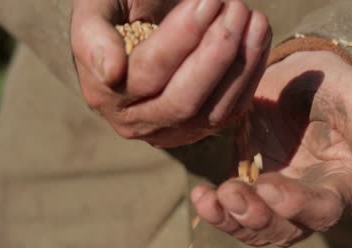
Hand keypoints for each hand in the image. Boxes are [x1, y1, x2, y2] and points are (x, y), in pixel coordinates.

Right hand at [71, 0, 270, 147]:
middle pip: (182, 101)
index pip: (147, 73)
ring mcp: (174, 131)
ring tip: (254, 18)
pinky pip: (233, 111)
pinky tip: (259, 38)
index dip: (181, 38)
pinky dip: (251, 75)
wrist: (144, 32)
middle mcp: (137, 122)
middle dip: (216, 52)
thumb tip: (113, 72)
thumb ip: (92, 35)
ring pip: (212, 112)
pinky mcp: (204, 129)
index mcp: (104, 93)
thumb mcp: (97, 8)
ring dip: (240, 63)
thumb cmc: (122, 13)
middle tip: (236, 7)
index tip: (208, 0)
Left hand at [191, 51, 351, 246]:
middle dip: (257, 217)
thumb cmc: (332, 83)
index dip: (298, 206)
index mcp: (340, 183)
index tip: (271, 188)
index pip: (323, 210)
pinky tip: (202, 194)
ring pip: (255, 225)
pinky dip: (217, 207)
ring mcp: (275, 192)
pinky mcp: (249, 181)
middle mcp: (307, 197)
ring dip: (232, 219)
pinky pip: (233, 207)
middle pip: (284, 229)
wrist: (296, 73)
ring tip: (210, 198)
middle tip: (232, 195)